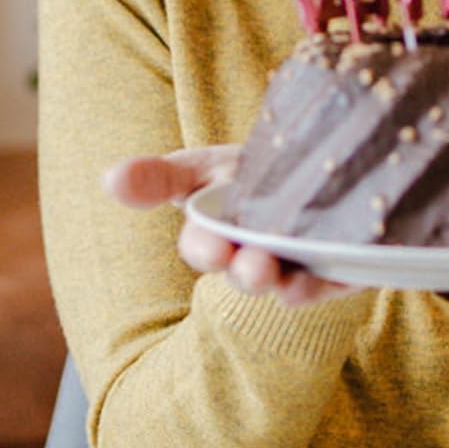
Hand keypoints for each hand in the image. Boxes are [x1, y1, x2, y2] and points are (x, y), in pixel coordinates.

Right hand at [102, 146, 362, 307]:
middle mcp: (256, 256)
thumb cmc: (250, 173)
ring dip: (287, 283)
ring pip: (290, 283)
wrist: (312, 165)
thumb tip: (109, 179)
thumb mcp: (202, 167)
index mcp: (218, 237)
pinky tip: (332, 273)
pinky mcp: (339, 268)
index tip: (212, 247)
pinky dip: (333, 277)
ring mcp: (297, 265)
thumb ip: (158, 176)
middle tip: (253, 268)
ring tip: (285, 276)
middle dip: (248, 272)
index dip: (205, 248)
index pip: (203, 247)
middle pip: (248, 271)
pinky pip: (337, 279)